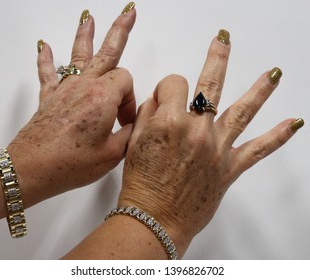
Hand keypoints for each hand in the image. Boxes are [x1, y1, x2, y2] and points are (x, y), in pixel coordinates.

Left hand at [7, 7, 135, 205]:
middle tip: (130, 13)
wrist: (33, 169)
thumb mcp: (112, 154)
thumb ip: (129, 134)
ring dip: (86, 35)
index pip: (126, 83)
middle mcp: (84, 86)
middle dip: (121, 30)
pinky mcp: (50, 97)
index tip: (126, 119)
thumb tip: (134, 125)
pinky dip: (47, 59)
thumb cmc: (70, 163)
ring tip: (90, 18)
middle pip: (108, 51)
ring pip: (79, 54)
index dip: (131, 100)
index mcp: (103, 98)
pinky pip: (49, 72)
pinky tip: (45, 47)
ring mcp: (65, 89)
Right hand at [119, 30, 303, 256]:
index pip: (174, 84)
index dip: (167, 88)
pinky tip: (293, 124)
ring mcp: (216, 148)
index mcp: (170, 122)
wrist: (153, 218)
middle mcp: (196, 130)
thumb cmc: (141, 184)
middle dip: (216, 58)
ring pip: (243, 110)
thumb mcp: (134, 143)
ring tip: (273, 74)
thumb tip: (160, 100)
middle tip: (223, 42)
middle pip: (211, 83)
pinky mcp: (229, 168)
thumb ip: (147, 115)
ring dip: (259, 89)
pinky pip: (258, 149)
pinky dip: (277, 136)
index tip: (164, 99)